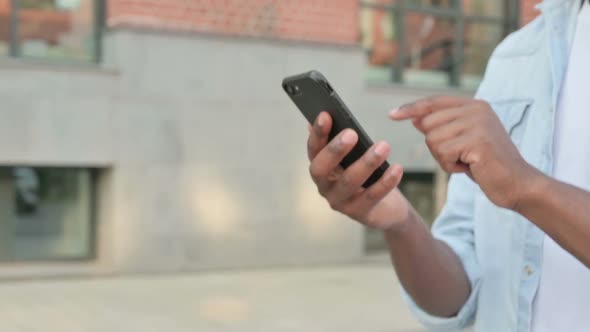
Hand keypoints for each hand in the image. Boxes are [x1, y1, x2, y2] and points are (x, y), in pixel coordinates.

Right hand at [307, 112, 408, 230]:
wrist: (385, 208)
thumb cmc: (366, 176)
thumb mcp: (354, 157)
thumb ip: (340, 139)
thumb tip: (325, 115)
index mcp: (321, 168)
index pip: (313, 149)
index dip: (317, 133)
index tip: (325, 115)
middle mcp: (324, 186)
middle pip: (322, 168)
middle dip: (336, 150)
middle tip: (352, 133)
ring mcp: (339, 201)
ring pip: (349, 182)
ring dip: (366, 163)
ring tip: (383, 146)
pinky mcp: (359, 213)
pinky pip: (372, 196)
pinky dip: (385, 181)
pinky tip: (397, 168)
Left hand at [390, 96, 535, 209]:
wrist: (518, 184)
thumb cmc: (488, 165)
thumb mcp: (463, 142)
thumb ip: (443, 128)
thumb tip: (416, 117)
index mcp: (474, 105)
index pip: (434, 102)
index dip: (412, 108)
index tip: (392, 114)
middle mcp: (477, 109)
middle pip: (428, 124)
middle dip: (437, 147)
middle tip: (460, 157)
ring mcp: (478, 123)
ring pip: (433, 140)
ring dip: (444, 158)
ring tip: (467, 162)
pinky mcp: (477, 140)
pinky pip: (443, 153)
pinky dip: (451, 166)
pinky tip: (470, 168)